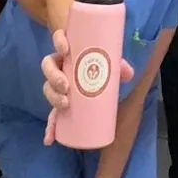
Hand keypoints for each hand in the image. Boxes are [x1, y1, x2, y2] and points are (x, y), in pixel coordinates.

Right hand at [41, 30, 134, 145]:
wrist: (96, 73)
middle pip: (48, 66)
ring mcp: (57, 84)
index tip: (66, 49)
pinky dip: (50, 128)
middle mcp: (59, 65)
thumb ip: (120, 66)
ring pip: (48, 88)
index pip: (59, 39)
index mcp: (69, 50)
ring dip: (52, 97)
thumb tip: (128, 74)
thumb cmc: (101, 63)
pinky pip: (52, 115)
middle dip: (53, 76)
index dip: (59, 41)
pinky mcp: (60, 102)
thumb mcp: (111, 62)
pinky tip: (50, 138)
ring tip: (64, 104)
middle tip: (66, 86)